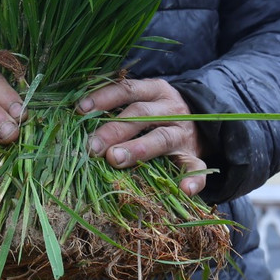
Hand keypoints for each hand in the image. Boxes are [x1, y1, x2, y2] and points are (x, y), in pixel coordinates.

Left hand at [78, 78, 207, 195]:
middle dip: (113, 129)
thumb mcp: (143, 99)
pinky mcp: (195, 155)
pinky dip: (194, 179)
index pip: (128, 89)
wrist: (203, 122)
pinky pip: (197, 167)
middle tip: (92, 146)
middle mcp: (170, 108)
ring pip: (162, 138)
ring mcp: (183, 133)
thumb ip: (117, 105)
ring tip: (116, 160)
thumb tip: (77, 115)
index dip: (104, 98)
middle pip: (141, 114)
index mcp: (155, 90)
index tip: (81, 110)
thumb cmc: (158, 113)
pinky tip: (185, 189)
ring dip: (138, 149)